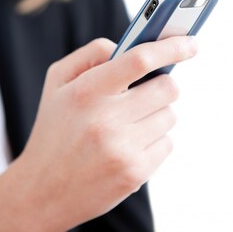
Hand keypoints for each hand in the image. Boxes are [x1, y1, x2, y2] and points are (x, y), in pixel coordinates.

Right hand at [0, 36, 197, 230]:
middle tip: (144, 92)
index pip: (139, 59)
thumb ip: (93, 54)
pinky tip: (129, 146)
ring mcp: (122, 149)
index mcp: (86, 91)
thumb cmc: (55, 128)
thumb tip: (130, 45)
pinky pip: (168, 142)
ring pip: (170, 115)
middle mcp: (105, 120)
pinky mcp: (135, 173)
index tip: (191, 42)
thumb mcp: (58, 82)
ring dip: (156, 114)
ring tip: (127, 124)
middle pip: (167, 88)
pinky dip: (154, 140)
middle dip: (161, 85)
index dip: (170, 47)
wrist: (42, 191)